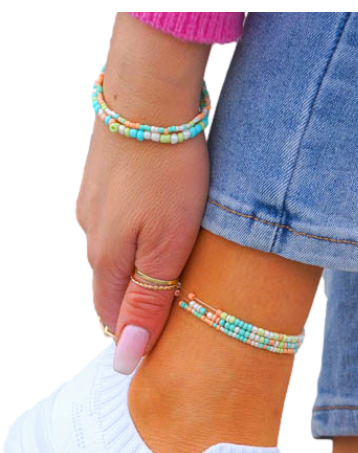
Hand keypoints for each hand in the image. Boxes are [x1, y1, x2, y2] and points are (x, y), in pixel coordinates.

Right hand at [75, 14, 211, 372]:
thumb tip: (126, 357)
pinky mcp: (102, 175)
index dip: (132, 338)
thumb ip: (148, 304)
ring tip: (171, 279)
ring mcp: (92, 200)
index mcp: (105, 257)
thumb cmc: (169, 175)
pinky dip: (138, 236)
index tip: (159, 353)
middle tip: (172, 322)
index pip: (111, 316)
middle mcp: (90, 232)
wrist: (151, 95)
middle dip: (137, 307)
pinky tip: (158, 229)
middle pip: (112, 285)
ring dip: (138, 270)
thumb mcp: (168, 250)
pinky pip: (118, 221)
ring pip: (116, 251)